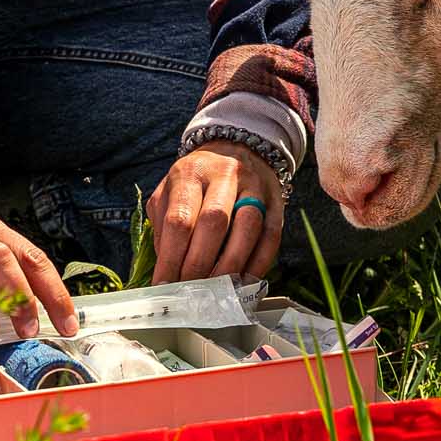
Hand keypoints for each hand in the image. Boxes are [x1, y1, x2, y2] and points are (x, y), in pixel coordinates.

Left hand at [146, 141, 283, 284]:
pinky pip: (271, 237)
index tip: (164, 285)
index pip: (179, 220)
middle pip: (214, 224)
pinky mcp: (276, 201)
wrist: (237, 148)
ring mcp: (254, 187)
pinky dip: (258, 265)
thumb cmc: (198, 179)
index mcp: (190, 173)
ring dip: (230, 266)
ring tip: (216, 291)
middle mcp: (224, 175)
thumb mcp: (170, 191)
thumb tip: (166, 270)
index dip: (171, 258)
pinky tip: (242, 283)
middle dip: (199, 265)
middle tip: (190, 292)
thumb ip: (164, 225)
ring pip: (248, 228)